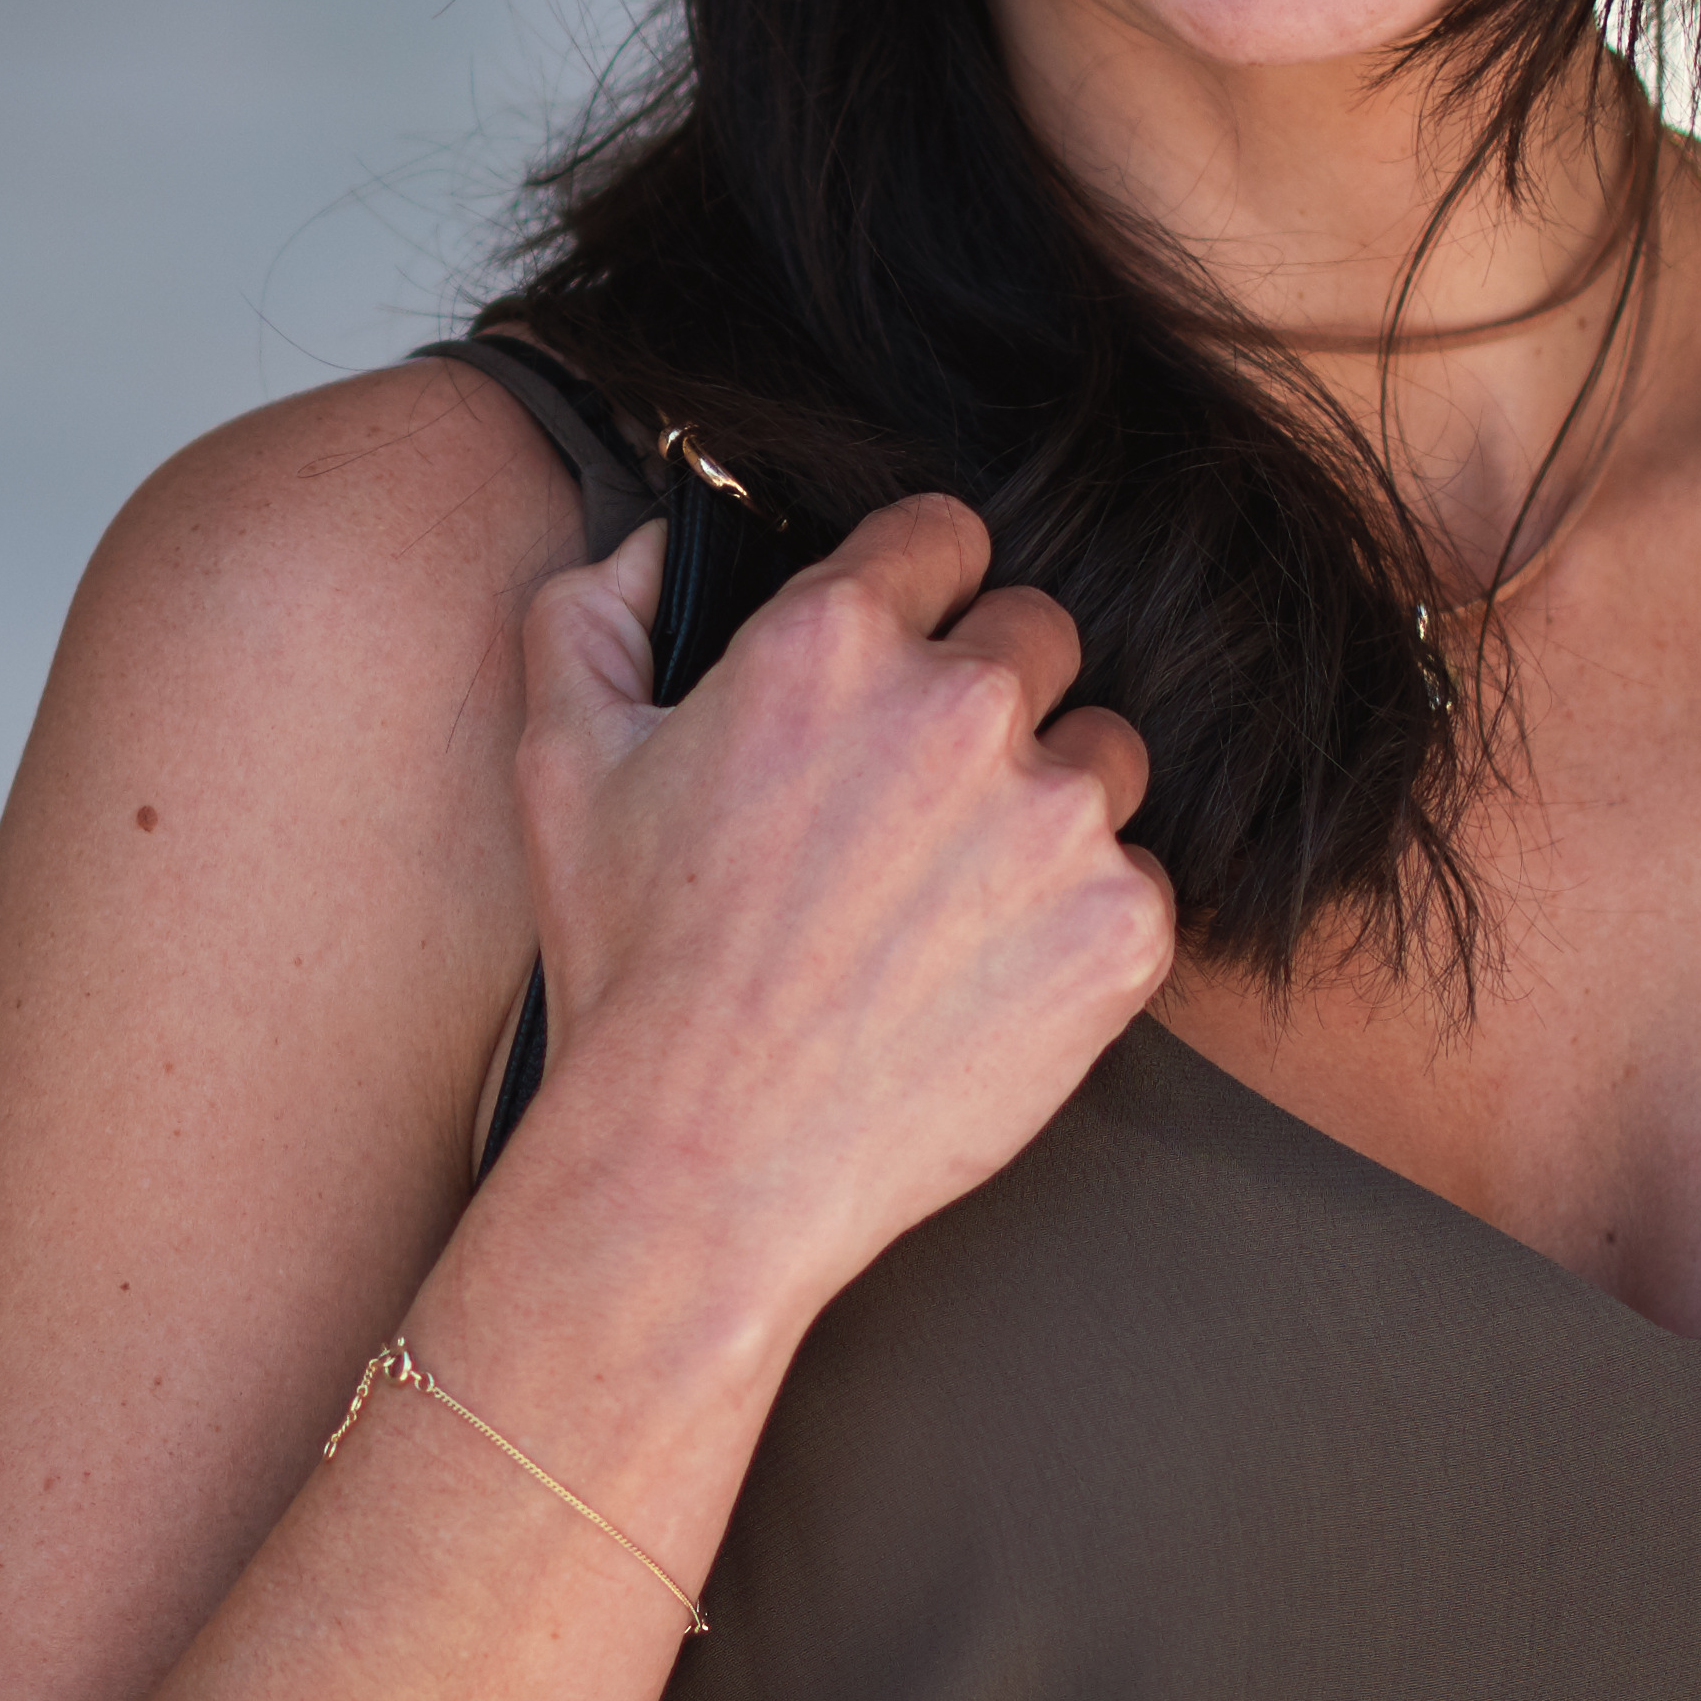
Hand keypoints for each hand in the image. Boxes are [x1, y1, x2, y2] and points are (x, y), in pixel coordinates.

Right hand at [506, 491, 1174, 1305]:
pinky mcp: (1121, 927)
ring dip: (1050, 803)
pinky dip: (1082, 919)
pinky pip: (1139, 878)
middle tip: (919, 800)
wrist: (707, 1164)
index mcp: (831, 641)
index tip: (905, 657)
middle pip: (1039, 634)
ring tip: (956, 897)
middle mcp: (961, 706)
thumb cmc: (632, 971)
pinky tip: (988, 971)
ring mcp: (1056, 817)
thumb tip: (663, 544)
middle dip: (989, 697)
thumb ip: (592, 615)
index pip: (946, 535)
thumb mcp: (561, 768)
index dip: (922, 591)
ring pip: (1107, 753)